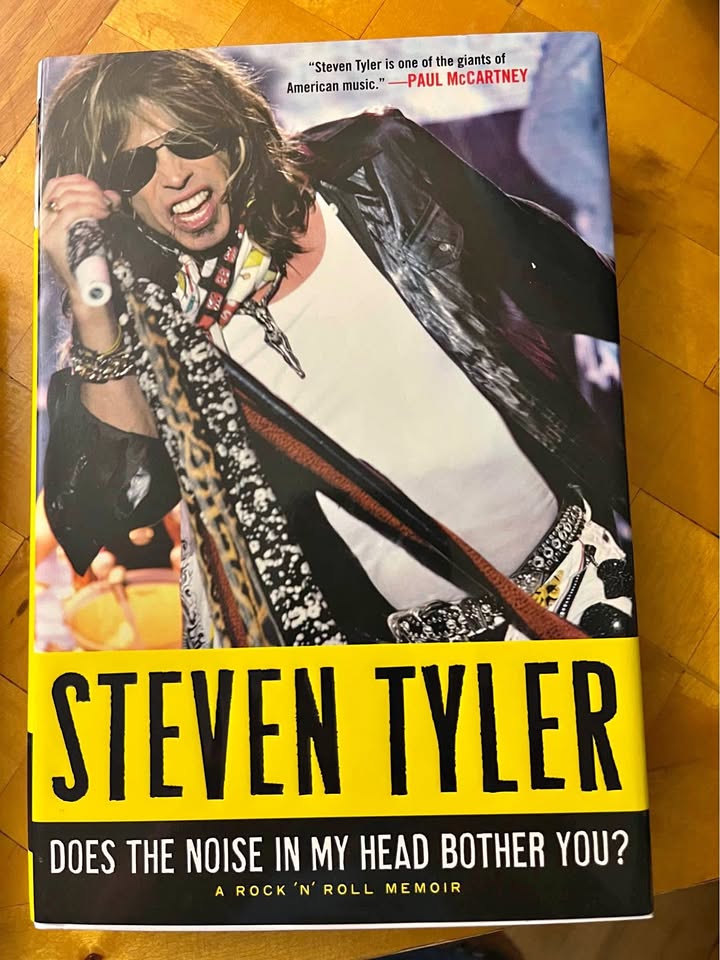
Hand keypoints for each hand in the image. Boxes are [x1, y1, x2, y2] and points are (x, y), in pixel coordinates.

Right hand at [41, 175, 120, 297]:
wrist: (87, 289)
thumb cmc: (91, 262)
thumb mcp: (93, 231)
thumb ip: (99, 211)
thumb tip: (111, 196)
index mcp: (51, 218)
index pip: (56, 186)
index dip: (77, 181)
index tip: (96, 189)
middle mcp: (46, 222)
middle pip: (61, 188)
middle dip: (87, 189)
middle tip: (104, 200)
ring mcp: (48, 230)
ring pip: (67, 198)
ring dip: (91, 198)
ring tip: (105, 209)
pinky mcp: (55, 238)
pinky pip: (71, 211)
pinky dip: (90, 208)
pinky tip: (102, 213)